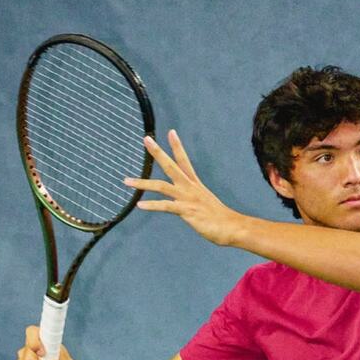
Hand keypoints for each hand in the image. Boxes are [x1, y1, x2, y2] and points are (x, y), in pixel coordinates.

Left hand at [124, 130, 242, 246]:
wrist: (233, 227)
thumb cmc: (223, 221)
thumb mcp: (207, 207)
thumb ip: (197, 204)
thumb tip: (193, 209)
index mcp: (195, 185)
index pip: (184, 161)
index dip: (177, 146)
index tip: (170, 132)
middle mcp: (190, 188)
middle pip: (171, 165)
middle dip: (157, 152)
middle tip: (146, 139)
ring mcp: (187, 198)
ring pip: (161, 186)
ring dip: (142, 183)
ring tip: (126, 181)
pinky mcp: (186, 210)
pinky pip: (165, 206)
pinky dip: (152, 205)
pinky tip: (140, 205)